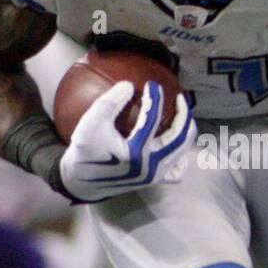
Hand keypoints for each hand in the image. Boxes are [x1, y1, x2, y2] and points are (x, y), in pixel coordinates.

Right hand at [58, 80, 195, 202]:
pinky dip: (181, 158)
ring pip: (182, 152)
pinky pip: (176, 172)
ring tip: (182, 117)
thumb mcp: (91, 123)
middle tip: (180, 98)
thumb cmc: (85, 151)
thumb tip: (129, 85)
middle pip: (179, 137)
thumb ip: (109, 102)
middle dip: (183, 115)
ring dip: (185, 132)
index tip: (153, 84)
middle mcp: (150, 166)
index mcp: (135, 152)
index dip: (155, 98)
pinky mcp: (153, 181)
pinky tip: (176, 145)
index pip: (152, 119)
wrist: (82, 182)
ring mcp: (154, 176)